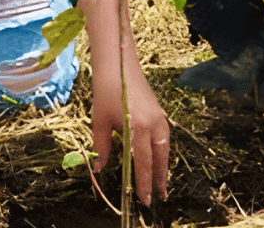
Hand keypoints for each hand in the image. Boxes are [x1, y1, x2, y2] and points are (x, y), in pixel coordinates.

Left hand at [78, 0, 170, 204]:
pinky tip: (158, 157)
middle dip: (158, 179)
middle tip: (158, 197)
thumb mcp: (100, 122)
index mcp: (137, 128)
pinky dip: (162, 151)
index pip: (142, 163)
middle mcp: (153, 124)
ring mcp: (159, 117)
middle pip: (158, 158)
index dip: (143, 183)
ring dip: (162, 166)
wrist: (118, 64)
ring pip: (164, 148)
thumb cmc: (106, 91)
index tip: (145, 200)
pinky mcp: (159, 112)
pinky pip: (164, 137)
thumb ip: (101, 147)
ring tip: (160, 182)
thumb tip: (99, 169)